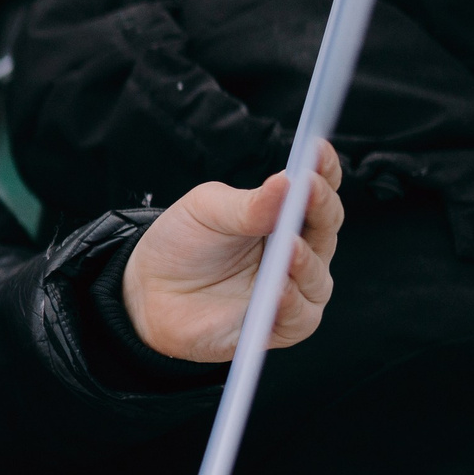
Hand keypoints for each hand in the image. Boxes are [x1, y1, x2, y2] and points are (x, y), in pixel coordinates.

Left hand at [121, 141, 342, 361]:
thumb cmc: (182, 245)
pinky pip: (299, 318)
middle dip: (320, 208)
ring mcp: (292, 288)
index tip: (317, 149)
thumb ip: (247, 204)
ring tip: (289, 248)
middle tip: (309, 190)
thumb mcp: (207, 211)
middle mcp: (297, 251)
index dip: (323, 169)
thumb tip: (288, 182)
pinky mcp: (278, 326)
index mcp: (283, 215)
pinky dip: (292, 303)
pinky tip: (279, 289)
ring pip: (319, 278)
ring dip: (307, 261)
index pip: (316, 191)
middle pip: (325, 230)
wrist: (148, 292)